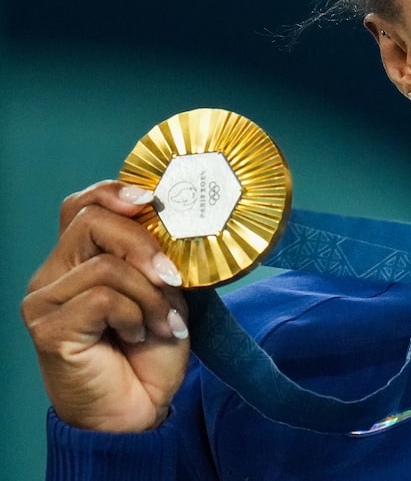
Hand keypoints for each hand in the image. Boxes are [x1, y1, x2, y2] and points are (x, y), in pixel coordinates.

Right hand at [21, 181, 190, 431]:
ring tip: (163, 324)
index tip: (152, 198)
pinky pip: (101, 297)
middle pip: (90, 220)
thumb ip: (158, 259)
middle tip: (173, 275)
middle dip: (143, 243)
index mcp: (80, 260)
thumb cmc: (150, 352)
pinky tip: (138, 336)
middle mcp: (55, 274)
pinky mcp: (48, 328)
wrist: (138, 410)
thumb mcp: (164, 294)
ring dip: (149, 295)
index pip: (83, 207)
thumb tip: (171, 224)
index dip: (114, 192)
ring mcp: (45, 300)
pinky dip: (134, 314)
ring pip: (105, 265)